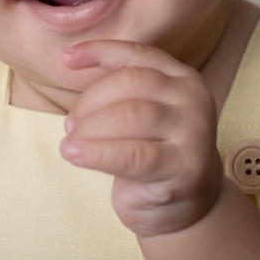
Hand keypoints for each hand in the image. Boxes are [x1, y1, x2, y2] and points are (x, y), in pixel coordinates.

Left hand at [60, 40, 222, 238]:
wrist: (187, 208)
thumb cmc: (153, 154)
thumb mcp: (141, 113)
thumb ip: (118, 88)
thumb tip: (69, 58)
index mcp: (182, 78)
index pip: (136, 54)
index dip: (98, 51)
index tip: (65, 58)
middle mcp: (193, 99)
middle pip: (130, 83)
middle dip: (90, 102)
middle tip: (70, 126)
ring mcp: (194, 132)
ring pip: (130, 115)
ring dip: (89, 128)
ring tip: (70, 144)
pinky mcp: (184, 167)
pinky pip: (132, 154)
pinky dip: (96, 153)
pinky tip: (74, 154)